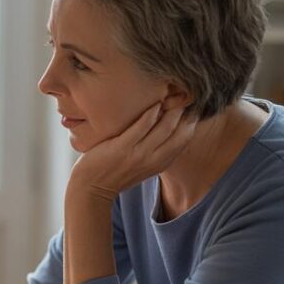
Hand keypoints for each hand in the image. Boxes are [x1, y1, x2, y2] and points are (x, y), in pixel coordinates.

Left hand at [69, 101, 197, 201]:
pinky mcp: (122, 147)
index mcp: (160, 164)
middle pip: (179, 132)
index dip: (191, 122)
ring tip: (170, 95)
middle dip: (185, 112)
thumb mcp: (142, 167)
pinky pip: (142, 125)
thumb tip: (163, 132)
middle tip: (184, 96)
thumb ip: (155, 153)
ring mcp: (138, 153)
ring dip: (171, 109)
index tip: (191, 107)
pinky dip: (151, 112)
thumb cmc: (115, 174)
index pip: (184, 140)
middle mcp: (153, 159)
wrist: (91, 188)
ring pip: (164, 126)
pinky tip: (154, 102)